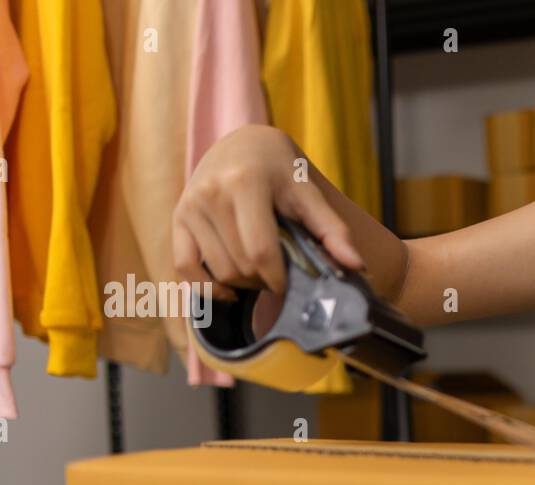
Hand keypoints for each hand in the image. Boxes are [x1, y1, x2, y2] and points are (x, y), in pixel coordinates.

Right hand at [171, 124, 364, 299]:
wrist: (242, 144)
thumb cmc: (281, 172)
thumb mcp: (308, 193)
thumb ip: (333, 230)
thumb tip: (357, 266)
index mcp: (246, 184)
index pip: (260, 251)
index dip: (278, 279)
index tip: (290, 284)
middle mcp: (212, 193)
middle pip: (242, 265)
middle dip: (264, 280)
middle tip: (279, 274)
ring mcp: (191, 206)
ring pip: (220, 271)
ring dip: (243, 284)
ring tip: (260, 272)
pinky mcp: (177, 217)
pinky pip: (184, 268)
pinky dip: (206, 288)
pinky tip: (228, 291)